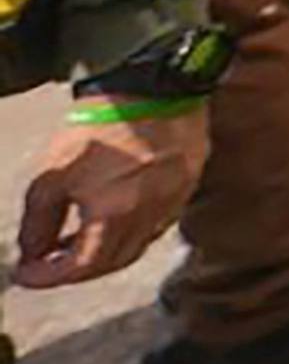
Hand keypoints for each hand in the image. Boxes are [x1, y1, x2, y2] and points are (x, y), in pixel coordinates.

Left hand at [17, 110, 209, 288]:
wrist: (155, 86)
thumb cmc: (102, 126)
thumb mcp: (52, 175)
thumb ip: (38, 222)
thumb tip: (33, 252)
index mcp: (114, 216)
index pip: (79, 269)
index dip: (47, 277)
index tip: (26, 274)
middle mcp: (148, 217)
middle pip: (110, 264)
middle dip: (75, 269)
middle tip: (48, 262)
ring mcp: (172, 202)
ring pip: (136, 246)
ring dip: (104, 251)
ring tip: (78, 238)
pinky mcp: (186, 185)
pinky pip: (156, 223)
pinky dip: (130, 229)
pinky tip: (113, 213)